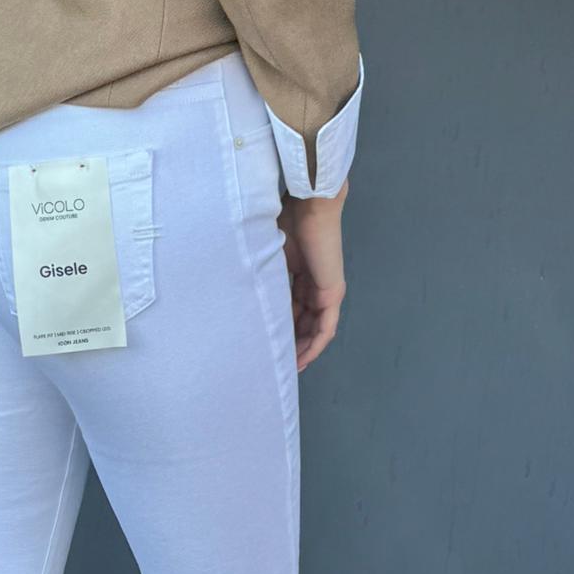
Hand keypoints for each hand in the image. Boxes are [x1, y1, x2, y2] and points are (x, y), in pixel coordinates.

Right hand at [279, 179, 347, 371]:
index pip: (293, 309)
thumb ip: (263, 271)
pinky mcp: (333, 294)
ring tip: (290, 367)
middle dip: (293, 344)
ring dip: (305, 350)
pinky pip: (326, 328)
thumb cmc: (288, 219)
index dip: (283, 328)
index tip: (269, 343)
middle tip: (278, 362)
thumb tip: (240, 287)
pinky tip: (304, 358)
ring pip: (317, 330)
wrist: (310, 207)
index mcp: (302, 275)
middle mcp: (317, 286)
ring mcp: (327, 291)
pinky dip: (316, 345)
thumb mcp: (270, 253)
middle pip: (305, 323)